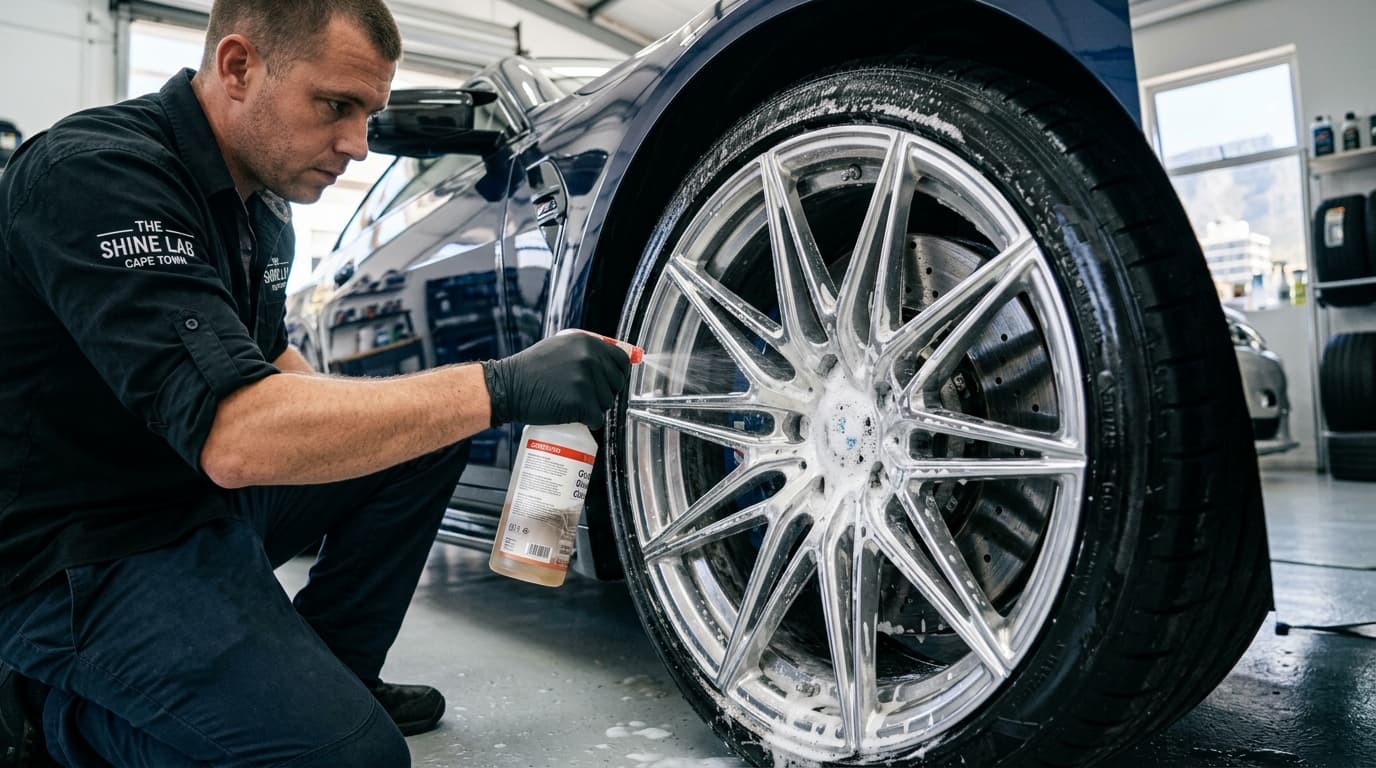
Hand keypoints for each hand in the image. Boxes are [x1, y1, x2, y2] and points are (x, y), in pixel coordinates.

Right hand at [481, 333, 631, 427]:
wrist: (508, 386)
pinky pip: (597, 418)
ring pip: (607, 403)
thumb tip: (612, 360)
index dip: (617, 374)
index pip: (621, 361)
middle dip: (604, 393)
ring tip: (572, 403)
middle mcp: (589, 358)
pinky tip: (575, 417)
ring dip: (594, 408)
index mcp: (587, 343)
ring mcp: (586, 381)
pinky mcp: (580, 402)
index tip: (610, 383)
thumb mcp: (560, 347)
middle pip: (616, 384)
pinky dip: (588, 422)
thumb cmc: (531, 369)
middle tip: (584, 396)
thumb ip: (584, 350)